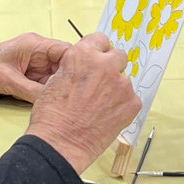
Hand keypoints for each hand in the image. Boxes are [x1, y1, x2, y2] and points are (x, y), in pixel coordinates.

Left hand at [0, 32, 70, 103]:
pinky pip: (51, 81)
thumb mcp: (9, 81)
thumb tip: (50, 100)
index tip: (81, 79)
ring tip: (66, 99)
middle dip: (70, 77)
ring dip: (62, 85)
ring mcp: (40, 63)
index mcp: (35, 45)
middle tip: (74, 93)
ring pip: (60, 73)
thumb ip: (31, 90)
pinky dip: (54, 90)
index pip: (64, 50)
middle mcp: (40, 52)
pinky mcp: (37, 73)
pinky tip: (56, 99)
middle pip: (66, 63)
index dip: (76, 63)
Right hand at [26, 33, 140, 173]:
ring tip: (100, 106)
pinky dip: (122, 105)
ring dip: (116, 88)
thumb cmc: (51, 115)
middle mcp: (105, 65)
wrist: (60, 143)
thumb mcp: (55, 78)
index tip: (96, 60)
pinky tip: (107, 116)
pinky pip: (131, 98)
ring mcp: (121, 84)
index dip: (97, 51)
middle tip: (101, 84)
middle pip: (119, 55)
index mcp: (83, 55)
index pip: (100, 39)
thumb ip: (76, 66)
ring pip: (124, 79)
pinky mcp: (132, 103)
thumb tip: (87, 66)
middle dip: (111, 66)